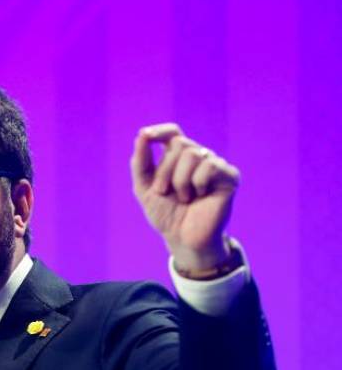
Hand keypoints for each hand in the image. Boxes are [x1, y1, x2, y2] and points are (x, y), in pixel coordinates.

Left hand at [130, 123, 239, 271]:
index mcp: (178, 158)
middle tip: (163, 191)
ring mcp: (215, 165)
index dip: (160, 130)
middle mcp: (198, 157)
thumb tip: (142, 134)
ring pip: (193, 153)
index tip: (145, 135)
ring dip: (179, 180)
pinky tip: (200, 196)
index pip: (172, 132)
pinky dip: (197, 183)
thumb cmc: (165, 214)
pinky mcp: (229, 176)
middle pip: (179, 143)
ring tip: (183, 198)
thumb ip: (140, 162)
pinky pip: (209, 166)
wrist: (181, 239)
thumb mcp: (144, 188)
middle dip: (164, 170)